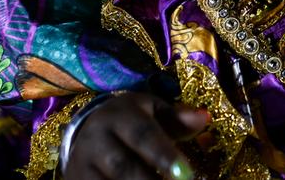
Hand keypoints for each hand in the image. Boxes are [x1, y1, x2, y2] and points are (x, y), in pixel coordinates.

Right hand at [64, 92, 211, 179]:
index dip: (164, 155)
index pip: (142, 135)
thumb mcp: (153, 112)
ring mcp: (81, 165)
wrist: (86, 133)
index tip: (186, 174)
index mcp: (118, 116)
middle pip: (124, 167)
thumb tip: (203, 119)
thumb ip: (177, 118)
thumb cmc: (131, 122)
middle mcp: (95, 139)